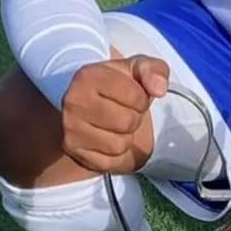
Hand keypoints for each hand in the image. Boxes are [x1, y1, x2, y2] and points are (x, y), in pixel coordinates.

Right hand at [61, 55, 168, 173]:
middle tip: (122, 111)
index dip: (141, 98)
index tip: (131, 95)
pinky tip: (105, 137)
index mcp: (89, 76)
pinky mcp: (73, 151)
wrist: (86, 103)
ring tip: (114, 124)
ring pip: (119, 145)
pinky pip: (109, 161)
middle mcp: (74, 102)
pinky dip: (114, 153)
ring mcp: (70, 128)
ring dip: (124, 137)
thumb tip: (160, 89)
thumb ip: (154, 70)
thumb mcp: (136, 69)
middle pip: (127, 122)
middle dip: (133, 118)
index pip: (136, 96)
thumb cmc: (115, 85)